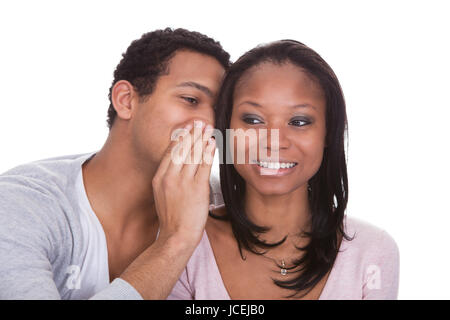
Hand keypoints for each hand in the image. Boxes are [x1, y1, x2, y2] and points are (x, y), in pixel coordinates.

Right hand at [152, 120, 215, 244]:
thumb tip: (177, 164)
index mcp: (160, 178)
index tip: (186, 128)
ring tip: (207, 129)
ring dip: (201, 139)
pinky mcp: (197, 188)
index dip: (180, 138)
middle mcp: (170, 177)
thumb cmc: (171, 218)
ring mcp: (184, 182)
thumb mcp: (161, 195)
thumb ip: (167, 178)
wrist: (177, 236)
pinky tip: (211, 144)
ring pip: (193, 155)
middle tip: (199, 122)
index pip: (170, 152)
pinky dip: (208, 152)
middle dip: (192, 133)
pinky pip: (204, 165)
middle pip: (182, 149)